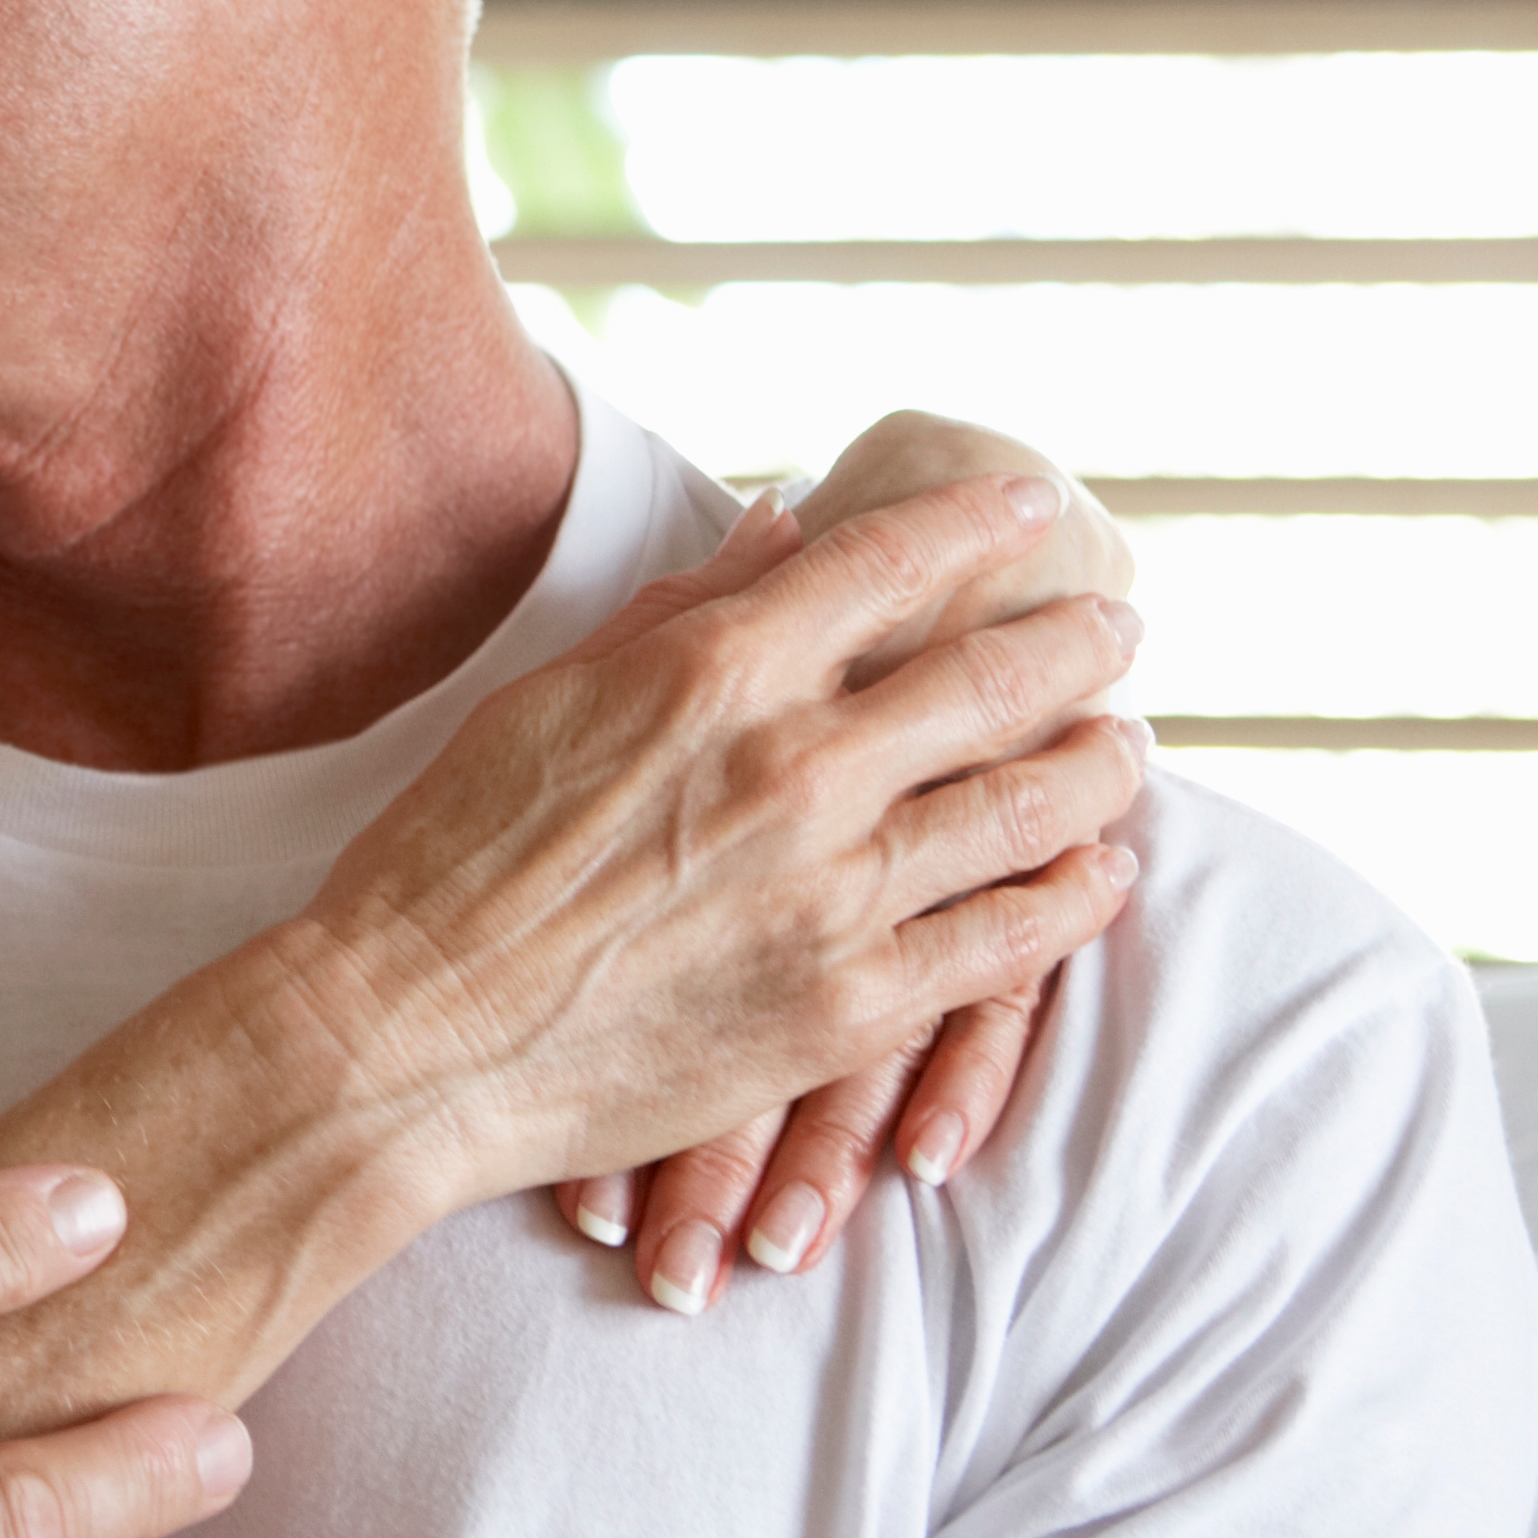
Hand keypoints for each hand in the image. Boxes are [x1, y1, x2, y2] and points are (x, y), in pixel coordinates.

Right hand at [263, 464, 1144, 1212]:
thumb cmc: (449, 859)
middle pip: (990, 678)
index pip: (886, 564)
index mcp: (711, 675)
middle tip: (1118, 624)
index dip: (974, 522)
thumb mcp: (549, 699)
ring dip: (1097, 762)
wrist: (413, 1036)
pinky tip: (1102, 872)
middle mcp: (794, 770)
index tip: (1027, 502)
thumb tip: (783, 527)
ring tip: (1124, 742)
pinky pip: (1007, 945)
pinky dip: (1073, 897)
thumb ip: (679, 611)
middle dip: (1072, 641)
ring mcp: (834, 894)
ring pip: (1027, 807)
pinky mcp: (847, 1008)